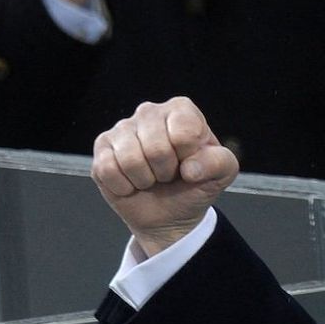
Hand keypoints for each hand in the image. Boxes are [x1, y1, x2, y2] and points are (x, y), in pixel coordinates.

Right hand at [91, 97, 238, 255]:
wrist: (169, 212)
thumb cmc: (195, 184)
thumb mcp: (222, 174)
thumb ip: (220, 163)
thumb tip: (191, 169)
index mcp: (181, 110)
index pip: (184, 133)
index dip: (188, 157)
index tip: (190, 162)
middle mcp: (149, 112)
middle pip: (155, 148)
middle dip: (166, 172)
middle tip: (169, 174)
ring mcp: (122, 128)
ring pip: (129, 160)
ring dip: (145, 180)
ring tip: (152, 177)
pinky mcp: (102, 148)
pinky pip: (107, 169)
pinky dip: (123, 186)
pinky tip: (132, 182)